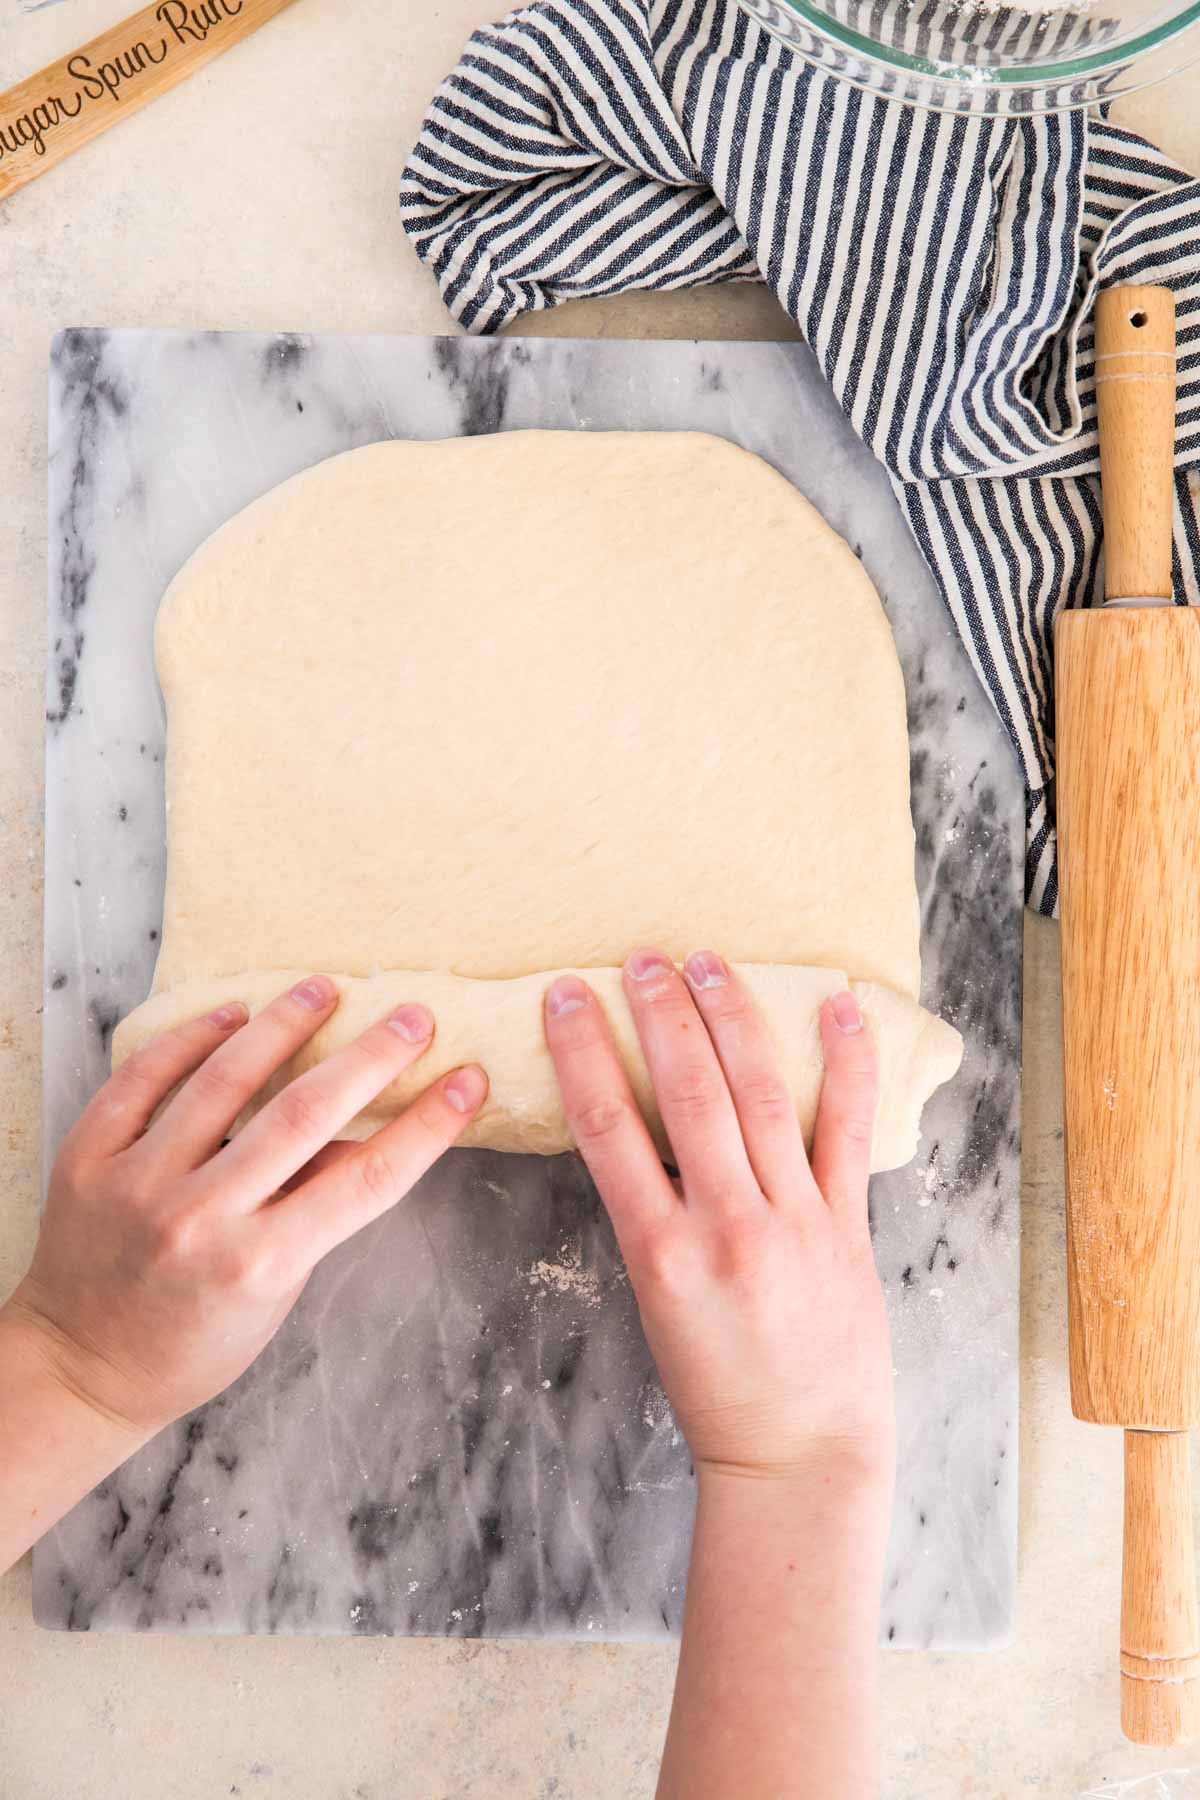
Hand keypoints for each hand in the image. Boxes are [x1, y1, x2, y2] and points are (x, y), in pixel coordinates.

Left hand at [6, 976, 486, 1438]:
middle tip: (411, 1017)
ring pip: (221, 1080)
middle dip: (369, 1057)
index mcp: (258, 1263)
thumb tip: (363, 1129)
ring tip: (322, 989)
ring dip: (282, 1026)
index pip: (365, 1179)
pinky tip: (231, 1012)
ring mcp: (138, 1183)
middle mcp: (199, 1218)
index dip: (426, 1126)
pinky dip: (189, 1039)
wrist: (81, 1370)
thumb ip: (315, 1210)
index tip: (467, 1081)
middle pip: (302, 1115)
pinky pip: (142, 1079)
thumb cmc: (193, 1341)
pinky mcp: (91, 1158)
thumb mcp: (276, 1291)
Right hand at [543, 950, 893, 1486]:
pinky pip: (847, 1132)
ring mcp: (795, 1222)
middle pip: (688, 1093)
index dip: (583, 1051)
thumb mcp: (655, 1304)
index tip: (567, 996)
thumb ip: (651, 1217)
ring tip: (707, 963)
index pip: (610, 1128)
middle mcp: (728, 1226)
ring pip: (761, 1095)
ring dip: (731, 1019)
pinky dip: (846, 1065)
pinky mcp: (847, 1227)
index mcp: (662, 1253)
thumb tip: (639, 1130)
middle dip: (662, 1014)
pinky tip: (838, 1009)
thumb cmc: (716, 1388)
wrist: (799, 1457)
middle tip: (642, 958)